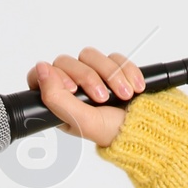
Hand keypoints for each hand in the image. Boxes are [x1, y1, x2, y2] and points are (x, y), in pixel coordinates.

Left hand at [25, 48, 145, 146]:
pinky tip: (134, 88)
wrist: (147, 127)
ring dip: (111, 74)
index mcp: (60, 104)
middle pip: (67, 61)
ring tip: (124, 95)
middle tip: (102, 98)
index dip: (55, 75)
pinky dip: (127, 71)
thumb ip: (56, 97)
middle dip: (88, 77)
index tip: (73, 88)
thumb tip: (40, 69)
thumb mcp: (81, 120)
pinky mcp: (112, 68)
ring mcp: (93, 76)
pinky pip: (114, 56)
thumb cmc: (113, 132)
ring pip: (89, 55)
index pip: (42, 75)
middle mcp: (74, 88)